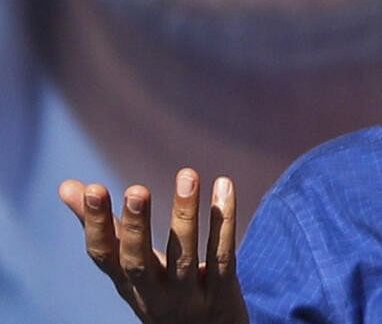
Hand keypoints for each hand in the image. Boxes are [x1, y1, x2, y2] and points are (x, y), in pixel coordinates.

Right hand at [59, 169, 248, 323]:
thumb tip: (68, 185)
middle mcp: (154, 293)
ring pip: (184, 255)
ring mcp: (188, 295)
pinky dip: (223, 222)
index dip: (96, 225)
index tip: (94, 188)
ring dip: (185, 214)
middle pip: (139, 263)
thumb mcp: (130, 266)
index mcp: (127, 283)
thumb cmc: (162, 290)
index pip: (104, 256)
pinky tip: (224, 187)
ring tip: (188, 175)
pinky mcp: (222, 290)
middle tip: (136, 190)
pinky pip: (222, 254)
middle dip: (136, 227)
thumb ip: (105, 227)